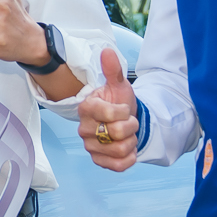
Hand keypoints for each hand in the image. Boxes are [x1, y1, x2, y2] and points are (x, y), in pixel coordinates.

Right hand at [75, 49, 138, 171]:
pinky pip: (118, 165)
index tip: (124, 108)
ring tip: (127, 134)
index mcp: (87, 108)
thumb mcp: (119, 85)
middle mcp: (84, 129)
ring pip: (120, 150)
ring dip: (131, 142)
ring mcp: (90, 146)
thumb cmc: (119, 102)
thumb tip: (107, 51)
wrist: (123, 122)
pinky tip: (128, 148)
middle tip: (128, 122)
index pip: (111, 114)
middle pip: (117, 133)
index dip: (125, 112)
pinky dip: (129, 157)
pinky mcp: (98, 160)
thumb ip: (113, 70)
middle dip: (131, 126)